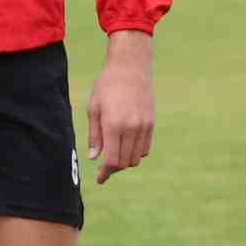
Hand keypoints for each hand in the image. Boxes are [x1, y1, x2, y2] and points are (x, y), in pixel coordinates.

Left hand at [87, 30, 154, 184]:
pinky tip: (125, 146)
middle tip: (104, 166)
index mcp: (114, 125)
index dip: (105, 173)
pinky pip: (145, 148)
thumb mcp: (94, 108)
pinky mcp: (151, 123)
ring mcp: (144, 126)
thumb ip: (95, 135)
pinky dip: (136, 153)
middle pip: (125, 162)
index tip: (99, 178)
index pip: (112, 160)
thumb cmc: (107, 85)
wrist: (131, 67)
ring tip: (114, 155)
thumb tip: (94, 157)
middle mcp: (131, 128)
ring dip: (125, 161)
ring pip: (136, 158)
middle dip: (114, 168)